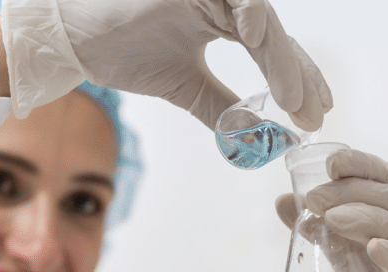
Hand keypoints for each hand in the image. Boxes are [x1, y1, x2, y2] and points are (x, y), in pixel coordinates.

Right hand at [0, 0, 331, 129]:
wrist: (70, 38)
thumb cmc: (122, 51)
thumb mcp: (186, 88)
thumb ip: (224, 110)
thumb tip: (260, 141)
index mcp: (222, 17)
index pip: (272, 48)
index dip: (296, 80)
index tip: (313, 115)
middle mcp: (221, 0)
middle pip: (275, 35)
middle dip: (299, 76)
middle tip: (316, 112)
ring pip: (261, 20)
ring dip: (283, 60)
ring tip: (297, 99)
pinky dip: (252, 18)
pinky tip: (261, 42)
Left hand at [275, 149, 387, 271]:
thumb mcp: (349, 250)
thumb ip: (323, 226)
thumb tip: (283, 202)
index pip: (385, 171)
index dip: (358, 164)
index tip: (330, 165)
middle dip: (350, 195)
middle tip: (316, 201)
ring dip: (369, 221)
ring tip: (335, 221)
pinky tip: (375, 249)